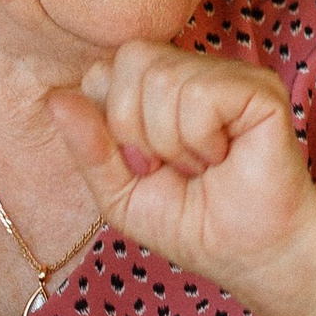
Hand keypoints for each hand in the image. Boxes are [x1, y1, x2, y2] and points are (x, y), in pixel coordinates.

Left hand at [44, 40, 315, 307]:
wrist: (250, 255)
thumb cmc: (193, 224)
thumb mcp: (119, 194)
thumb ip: (88, 147)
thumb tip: (55, 98)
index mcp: (157, 86)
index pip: (103, 70)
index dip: (112, 124)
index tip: (144, 166)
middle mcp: (193, 70)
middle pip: (130, 60)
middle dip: (136, 130)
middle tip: (173, 167)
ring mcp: (229, 74)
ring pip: (164, 78)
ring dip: (173, 142)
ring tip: (203, 166)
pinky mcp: (260, 89)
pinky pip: (201, 95)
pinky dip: (201, 139)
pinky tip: (225, 156)